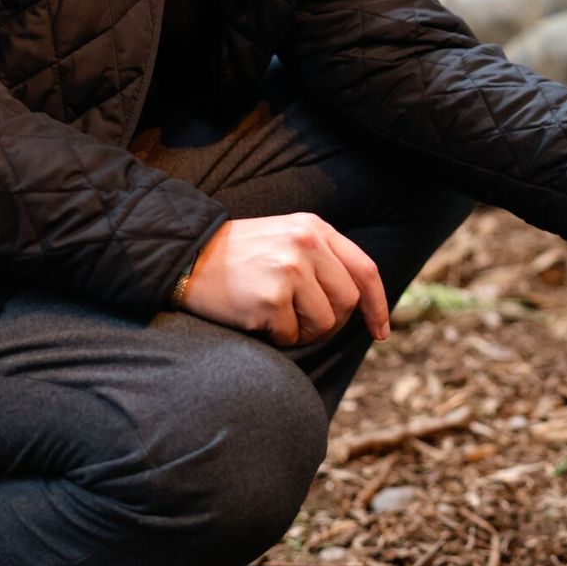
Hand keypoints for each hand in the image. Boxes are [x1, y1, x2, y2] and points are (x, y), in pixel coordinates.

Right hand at [178, 213, 389, 345]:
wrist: (186, 257)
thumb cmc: (240, 256)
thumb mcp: (288, 239)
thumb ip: (324, 259)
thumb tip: (359, 301)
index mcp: (316, 228)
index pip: (364, 271)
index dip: (377, 305)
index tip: (380, 331)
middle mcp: (307, 245)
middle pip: (347, 302)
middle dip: (332, 322)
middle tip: (305, 323)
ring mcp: (289, 271)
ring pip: (324, 323)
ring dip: (304, 332)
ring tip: (276, 317)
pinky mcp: (270, 299)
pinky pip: (292, 335)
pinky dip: (278, 337)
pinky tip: (257, 319)